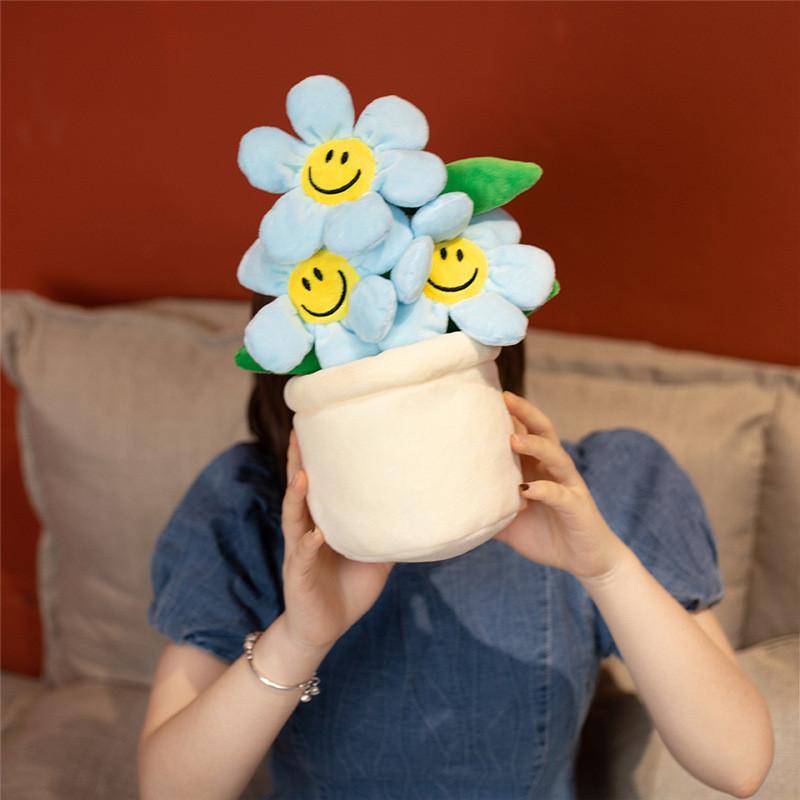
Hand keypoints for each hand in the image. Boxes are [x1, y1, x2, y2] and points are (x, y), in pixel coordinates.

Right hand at [280, 429, 393, 650]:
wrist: (323, 629)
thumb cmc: (347, 588)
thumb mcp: (375, 558)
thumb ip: (387, 535)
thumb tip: (420, 514)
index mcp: (322, 522)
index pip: (318, 484)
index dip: (316, 457)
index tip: (318, 427)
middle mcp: (306, 530)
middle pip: (298, 490)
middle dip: (296, 462)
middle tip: (297, 432)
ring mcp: (299, 552)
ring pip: (294, 518)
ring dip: (296, 496)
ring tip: (302, 475)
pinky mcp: (298, 576)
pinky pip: (302, 557)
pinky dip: (308, 545)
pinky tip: (314, 534)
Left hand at [495, 391, 629, 580]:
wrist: (585, 560)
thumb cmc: (545, 535)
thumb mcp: (510, 521)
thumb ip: (488, 510)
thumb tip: (451, 508)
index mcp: (536, 468)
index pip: (525, 432)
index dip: (510, 415)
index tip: (486, 397)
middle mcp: (553, 470)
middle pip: (543, 431)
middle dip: (525, 413)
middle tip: (505, 398)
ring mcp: (568, 485)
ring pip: (554, 455)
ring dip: (535, 445)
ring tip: (513, 439)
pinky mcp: (577, 507)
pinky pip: (560, 494)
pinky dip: (545, 490)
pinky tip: (528, 490)